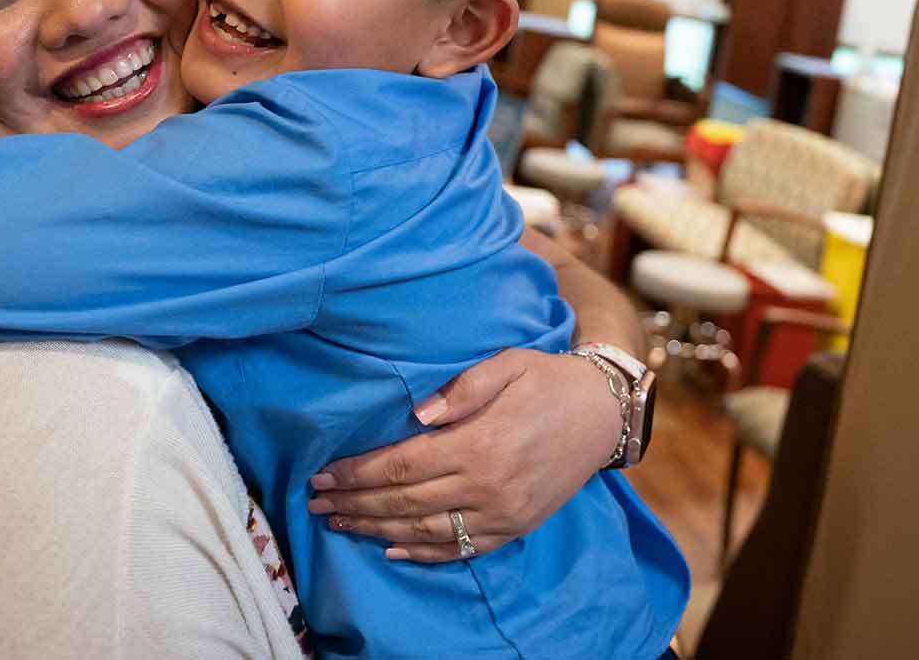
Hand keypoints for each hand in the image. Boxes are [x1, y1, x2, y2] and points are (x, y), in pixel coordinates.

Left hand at [306, 348, 622, 562]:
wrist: (603, 414)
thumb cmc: (549, 381)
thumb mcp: (508, 364)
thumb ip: (461, 388)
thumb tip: (414, 416)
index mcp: (479, 443)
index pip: (400, 466)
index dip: (356, 474)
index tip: (322, 474)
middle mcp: (486, 486)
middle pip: (403, 503)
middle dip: (353, 504)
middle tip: (314, 503)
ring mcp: (501, 513)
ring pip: (424, 532)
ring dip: (375, 530)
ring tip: (340, 524)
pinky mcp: (514, 528)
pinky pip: (460, 550)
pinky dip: (422, 554)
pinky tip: (391, 549)